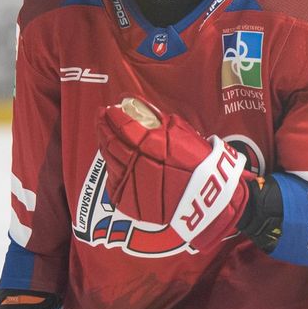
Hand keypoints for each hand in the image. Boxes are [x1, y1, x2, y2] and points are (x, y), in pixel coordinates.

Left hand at [97, 97, 250, 249]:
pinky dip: (113, 166)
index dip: (113, 116)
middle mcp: (136, 164)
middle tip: (101, 118)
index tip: (109, 109)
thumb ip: (156, 119)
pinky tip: (116, 158)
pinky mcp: (128, 202)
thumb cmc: (197, 160)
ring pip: (109, 160)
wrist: (206, 196)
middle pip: (110, 142)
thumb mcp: (180, 132)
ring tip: (107, 135)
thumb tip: (136, 106)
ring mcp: (130, 184)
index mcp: (150, 144)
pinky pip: (114, 179)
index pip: (122, 126)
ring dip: (106, 145)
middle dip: (103, 127)